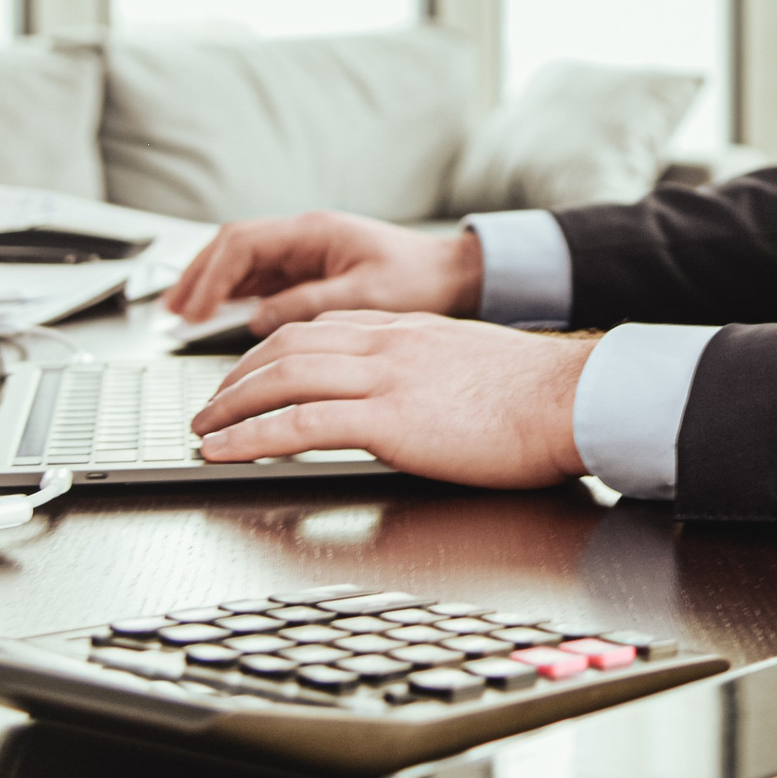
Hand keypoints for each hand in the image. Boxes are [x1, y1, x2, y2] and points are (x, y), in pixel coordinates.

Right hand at [162, 211, 481, 334]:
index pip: (243, 243)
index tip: (192, 308)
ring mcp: (304, 252)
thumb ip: (309, 304)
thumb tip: (256, 320)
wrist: (453, 276)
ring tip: (180, 314)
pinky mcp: (308, 271)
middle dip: (197, 275)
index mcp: (315, 231)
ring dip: (209, 283)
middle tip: (171, 311)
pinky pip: (258, 278)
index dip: (211, 275)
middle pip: (232, 246)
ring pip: (240, 261)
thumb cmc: (419, 280)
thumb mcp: (366, 296)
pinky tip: (216, 315)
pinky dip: (231, 294)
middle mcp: (304, 236)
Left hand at [189, 310, 593, 488]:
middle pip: (289, 344)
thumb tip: (412, 399)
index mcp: (409, 331)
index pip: (321, 327)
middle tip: (210, 403)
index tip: (249, 373)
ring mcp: (387, 377)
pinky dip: (251, 434)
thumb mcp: (471, 366)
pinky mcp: (389, 418)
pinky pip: (300, 421)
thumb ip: (430, 373)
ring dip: (231, 404)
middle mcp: (389, 343)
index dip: (272, 350)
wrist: (573, 399)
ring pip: (283, 376)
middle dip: (238, 375)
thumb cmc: (540, 397)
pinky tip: (224, 450)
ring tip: (203, 428)